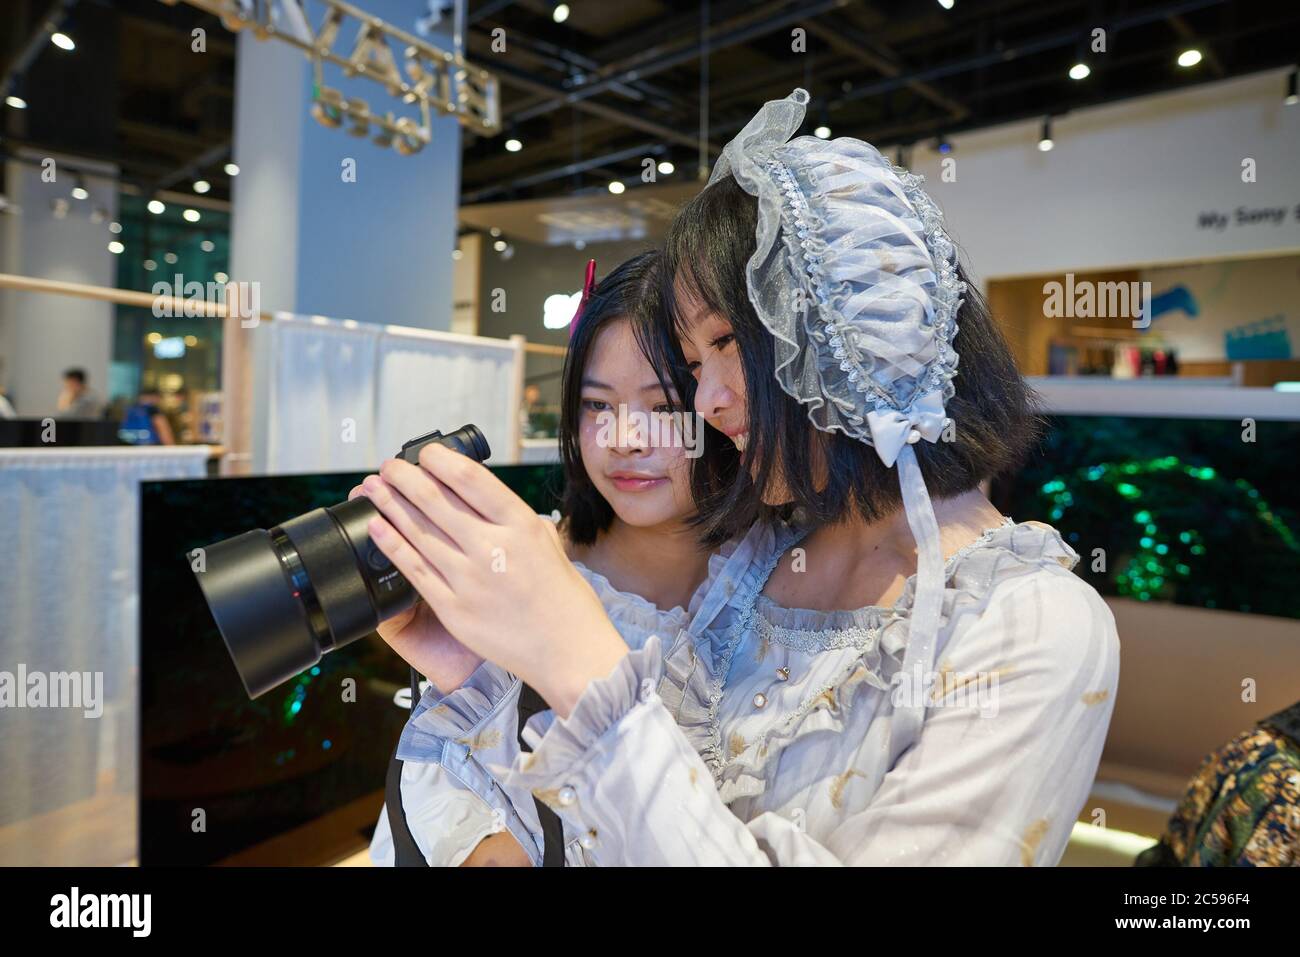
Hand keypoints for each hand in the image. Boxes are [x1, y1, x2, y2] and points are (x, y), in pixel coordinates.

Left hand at [359, 444, 627, 718]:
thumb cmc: (564, 600)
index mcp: (520, 526)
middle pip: (435, 501)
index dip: (440, 460)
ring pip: (417, 532)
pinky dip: (391, 545)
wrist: (569, 652)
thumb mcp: (548, 544)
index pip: (471, 480)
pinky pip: (414, 570)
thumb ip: (516, 521)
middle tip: (390, 466)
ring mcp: (470, 580)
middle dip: (405, 477)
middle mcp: (493, 548)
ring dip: (390, 505)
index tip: (425, 453)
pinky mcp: (454, 609)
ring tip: (373, 489)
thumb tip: (486, 499)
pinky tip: (377, 527)